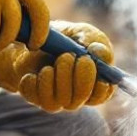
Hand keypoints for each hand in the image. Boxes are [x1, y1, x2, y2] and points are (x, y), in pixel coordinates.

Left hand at [0, 21, 116, 111]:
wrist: (34, 37)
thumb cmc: (66, 37)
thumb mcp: (83, 33)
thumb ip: (96, 41)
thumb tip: (100, 53)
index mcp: (93, 83)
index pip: (102, 94)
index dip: (98, 82)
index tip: (88, 61)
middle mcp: (75, 95)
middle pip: (80, 98)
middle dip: (74, 76)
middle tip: (68, 56)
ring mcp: (55, 98)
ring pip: (59, 101)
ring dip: (57, 79)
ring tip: (52, 62)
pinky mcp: (35, 97)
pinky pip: (37, 98)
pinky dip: (36, 83)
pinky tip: (35, 72)